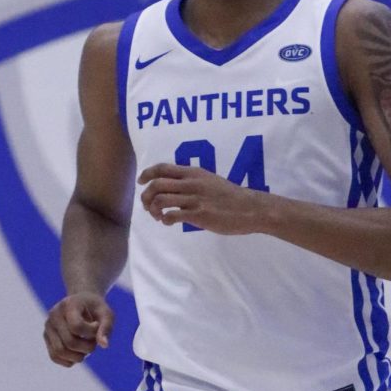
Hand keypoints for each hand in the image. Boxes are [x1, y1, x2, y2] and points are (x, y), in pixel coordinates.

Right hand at [44, 292, 113, 366]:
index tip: (97, 325)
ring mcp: (48, 326)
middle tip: (94, 341)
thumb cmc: (96, 309)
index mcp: (68, 305)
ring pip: (60, 351)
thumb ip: (106, 327)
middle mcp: (54, 315)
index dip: (91, 332)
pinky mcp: (46, 337)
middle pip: (69, 342)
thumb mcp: (106, 314)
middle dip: (88, 347)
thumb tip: (104, 345)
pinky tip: (79, 353)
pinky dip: (69, 361)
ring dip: (79, 356)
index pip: (76, 327)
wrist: (82, 303)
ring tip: (86, 348)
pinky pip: (54, 356)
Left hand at [139, 164, 264, 234]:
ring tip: (158, 216)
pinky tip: (169, 222)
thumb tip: (175, 187)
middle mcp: (191, 183)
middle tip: (148, 206)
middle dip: (146, 196)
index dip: (147, 174)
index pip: (162, 168)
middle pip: (157, 184)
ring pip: (161, 200)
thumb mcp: (209, 180)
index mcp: (193, 173)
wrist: (250, 208)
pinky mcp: (199, 215)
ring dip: (153, 210)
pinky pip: (172, 216)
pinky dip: (165, 220)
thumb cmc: (230, 196)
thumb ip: (192, 181)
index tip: (141, 182)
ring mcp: (194, 199)